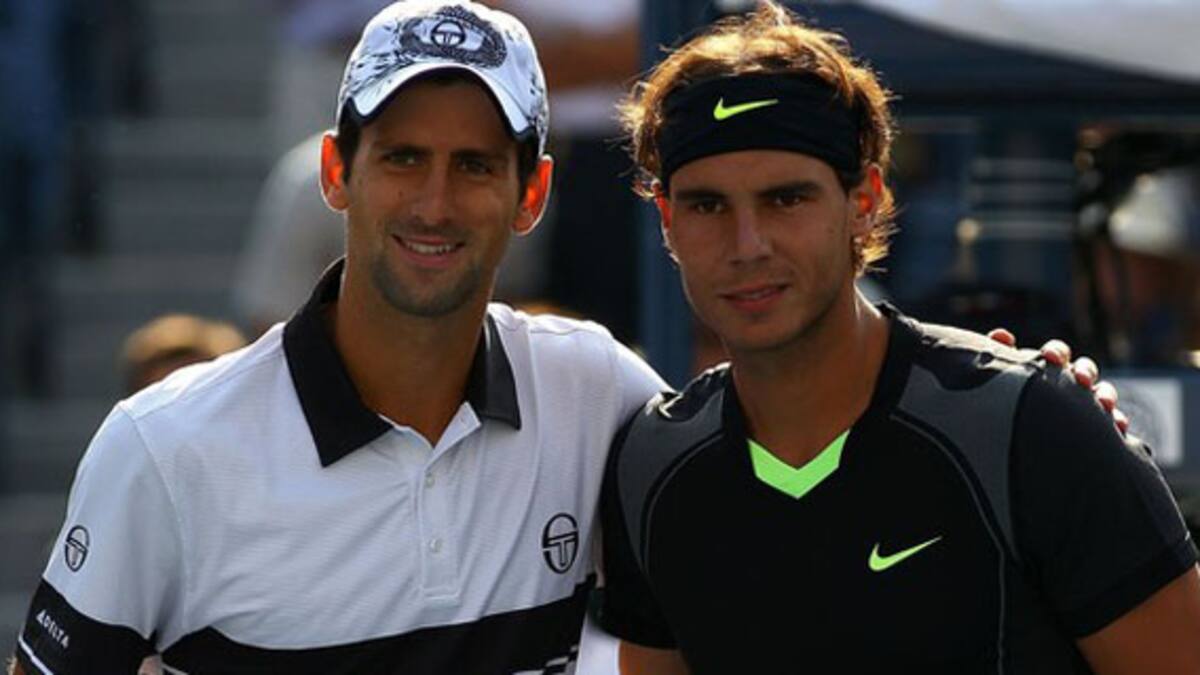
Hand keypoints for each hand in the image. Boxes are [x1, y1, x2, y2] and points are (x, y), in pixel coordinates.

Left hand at [987, 329, 1128, 434]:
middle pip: (1085, 369)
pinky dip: (1117, 421)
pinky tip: (1118, 427)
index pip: (1056, 354)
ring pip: (1103, 394)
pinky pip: (1113, 422)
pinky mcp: (1097, 427)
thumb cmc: (1004, 404)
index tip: (1048, 356)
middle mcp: (1069, 383)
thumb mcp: (1000, 380)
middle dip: (1084, 371)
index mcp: (1046, 370)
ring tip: (1104, 404)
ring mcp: (1086, 404)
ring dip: (1105, 395)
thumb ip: (998, 356)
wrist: (1009, 442)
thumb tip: (1001, 335)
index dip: (1055, 353)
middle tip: (1081, 379)